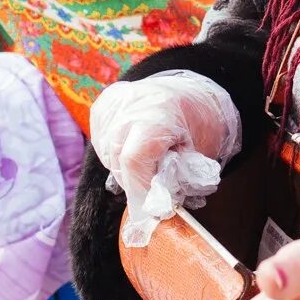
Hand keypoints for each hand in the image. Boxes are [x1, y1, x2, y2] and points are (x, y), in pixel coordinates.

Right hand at [88, 72, 240, 245]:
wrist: (193, 95)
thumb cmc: (200, 126)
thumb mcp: (198, 153)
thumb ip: (176, 176)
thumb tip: (157, 202)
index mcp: (160, 112)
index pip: (134, 159)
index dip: (141, 187)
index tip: (154, 203)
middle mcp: (132, 102)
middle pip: (116, 158)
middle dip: (134, 181)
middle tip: (153, 186)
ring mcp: (115, 101)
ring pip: (105, 152)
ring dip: (122, 167)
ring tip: (147, 163)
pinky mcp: (104, 105)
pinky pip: (100, 139)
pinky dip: (113, 152)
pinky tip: (132, 149)